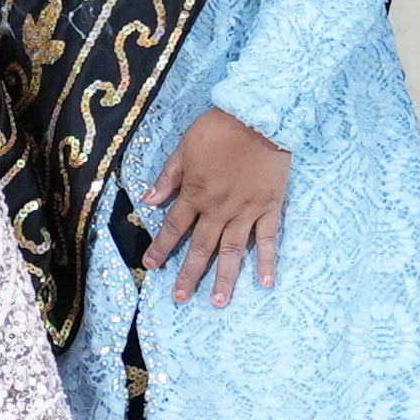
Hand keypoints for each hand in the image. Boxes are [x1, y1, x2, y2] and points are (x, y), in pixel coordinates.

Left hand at [144, 108, 294, 302]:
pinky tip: (266, 282)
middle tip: (180, 298)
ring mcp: (246, 211)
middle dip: (189, 274)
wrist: (259, 116)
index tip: (151, 266)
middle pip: (201, 247)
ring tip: (217, 302)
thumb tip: (148, 201)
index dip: (161, 247)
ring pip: (232, 250)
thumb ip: (168, 177)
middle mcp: (218, 209)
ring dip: (224, 278)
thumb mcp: (185, 147)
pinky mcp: (270, 207)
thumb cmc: (219, 128)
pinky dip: (267, 261)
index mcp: (195, 193)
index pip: (173, 226)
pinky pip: (268, 239)